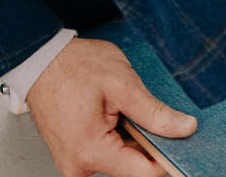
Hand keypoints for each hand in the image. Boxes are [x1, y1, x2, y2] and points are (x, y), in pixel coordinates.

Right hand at [26, 36, 197, 176]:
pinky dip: (118, 136)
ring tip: (120, 109)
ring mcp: (75, 163)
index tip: (181, 137)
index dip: (169, 155)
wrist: (40, 60)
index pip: (146, 172)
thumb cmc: (73, 66)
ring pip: (122, 160)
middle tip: (141, 110)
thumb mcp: (122, 82)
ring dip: (131, 137)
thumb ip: (154, 111)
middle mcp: (79, 166)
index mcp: (91, 151)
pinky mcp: (75, 156)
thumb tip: (184, 128)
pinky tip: (112, 115)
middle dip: (147, 141)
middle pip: (134, 167)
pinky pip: (108, 154)